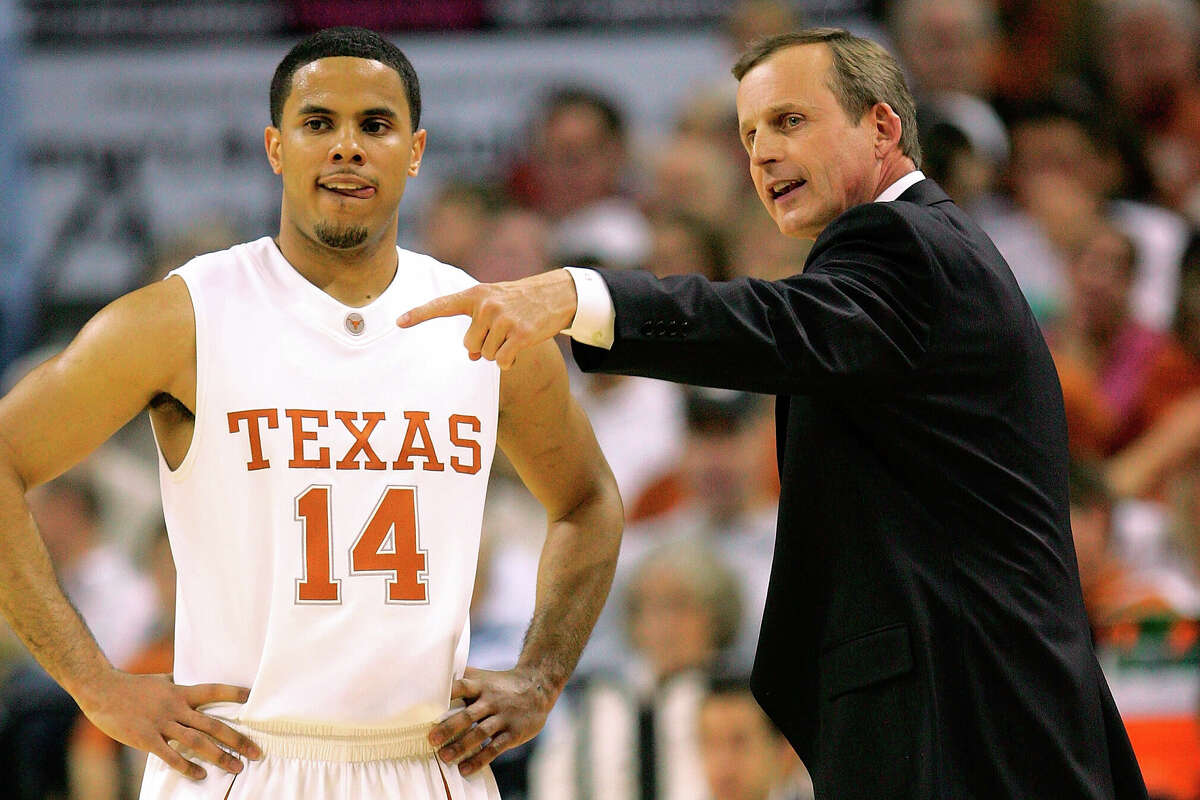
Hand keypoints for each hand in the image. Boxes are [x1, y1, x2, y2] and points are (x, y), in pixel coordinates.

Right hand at [78, 669, 259, 780]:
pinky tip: (201, 775)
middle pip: (213, 724)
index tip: (254, 699)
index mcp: (181, 691)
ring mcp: (162, 724)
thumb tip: (188, 682)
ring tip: (237, 767)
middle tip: (257, 752)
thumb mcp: (161, 680)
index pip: (214, 690)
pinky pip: (171, 756)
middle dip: (237, 740)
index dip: (234, 693)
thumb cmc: (132, 685)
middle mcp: (176, 707)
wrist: (102, 689)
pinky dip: (187, 766)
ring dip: (220, 756)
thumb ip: (178, 684)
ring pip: (197, 742)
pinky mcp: (146, 739)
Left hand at [397, 270, 577, 368]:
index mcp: (475, 295)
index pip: (441, 306)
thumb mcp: (495, 303)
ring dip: (498, 352)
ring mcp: (503, 320)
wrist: (556, 294)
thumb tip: (472, 356)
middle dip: (483, 346)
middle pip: (468, 346)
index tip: (398, 322)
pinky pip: (501, 361)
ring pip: (485, 355)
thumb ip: (477, 325)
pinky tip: (518, 349)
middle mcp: (486, 306)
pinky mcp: (521, 334)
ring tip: (513, 334)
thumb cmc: (520, 300)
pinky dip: (508, 361)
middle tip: (501, 332)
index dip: (419, 315)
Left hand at [428, 665, 556, 775]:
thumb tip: (433, 676)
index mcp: (481, 685)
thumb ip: (462, 678)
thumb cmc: (502, 684)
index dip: (445, 695)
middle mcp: (492, 700)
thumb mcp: (484, 676)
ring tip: (444, 757)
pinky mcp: (514, 733)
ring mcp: (504, 717)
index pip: (461, 687)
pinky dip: (480, 759)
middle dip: (449, 728)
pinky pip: (495, 748)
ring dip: (461, 746)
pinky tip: (465, 768)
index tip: (427, 707)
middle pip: (468, 714)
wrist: (538, 687)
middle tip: (432, 739)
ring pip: (480, 733)